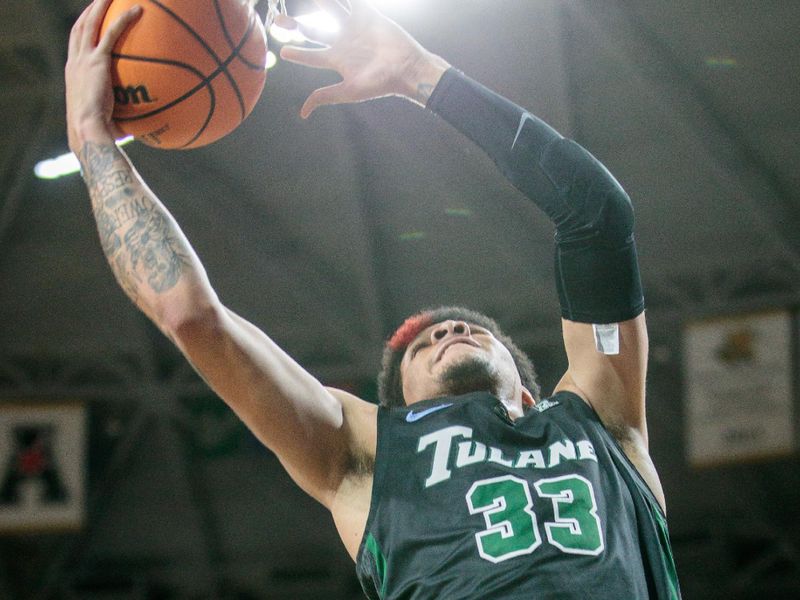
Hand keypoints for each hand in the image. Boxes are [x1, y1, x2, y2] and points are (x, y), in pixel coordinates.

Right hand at [65, 0, 141, 151]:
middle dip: (90, 12)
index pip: (77, 46)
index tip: (92, 23)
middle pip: (80, 28)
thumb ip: (124, 114)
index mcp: (74, 74)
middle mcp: (75, 62)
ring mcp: (83, 60)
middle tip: (101, 1)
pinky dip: (123, 18)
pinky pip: (111, 33)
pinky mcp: (96, 61)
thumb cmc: (100, 133)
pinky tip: (138, 9)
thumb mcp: (110, 119)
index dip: (83, 32)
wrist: (88, 130)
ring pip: (90, 23)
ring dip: (100, 6)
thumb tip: (147, 123)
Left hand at [279, 0, 449, 117]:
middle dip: (296, 25)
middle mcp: (343, 42)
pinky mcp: (367, 15)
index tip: (283, 51)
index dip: (297, 54)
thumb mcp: (348, 92)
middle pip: (314, 30)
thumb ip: (324, 96)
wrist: (406, 68)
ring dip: (317, 4)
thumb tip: (303, 114)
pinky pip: (352, 2)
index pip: (312, 56)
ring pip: (330, 11)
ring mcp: (354, 27)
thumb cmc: (379, 83)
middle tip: (279, 21)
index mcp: (338, 60)